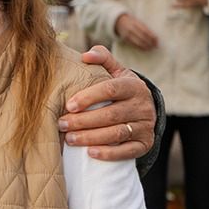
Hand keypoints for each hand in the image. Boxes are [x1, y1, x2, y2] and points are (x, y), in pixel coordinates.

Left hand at [60, 45, 156, 159]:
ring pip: (117, 134)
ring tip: (70, 139)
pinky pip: (128, 151)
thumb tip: (85, 56)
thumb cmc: (121, 88)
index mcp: (134, 86)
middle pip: (111, 115)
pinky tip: (90, 153)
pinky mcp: (145, 143)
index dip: (89, 97)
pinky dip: (109, 153)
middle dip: (83, 121)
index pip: (111, 90)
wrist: (144, 108)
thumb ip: (102, 58)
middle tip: (62, 124)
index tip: (68, 105)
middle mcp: (143, 106)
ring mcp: (146, 126)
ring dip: (91, 138)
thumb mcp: (116, 71)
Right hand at [114, 14, 158, 49]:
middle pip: (142, 37)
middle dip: (150, 42)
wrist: (119, 21)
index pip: (145, 31)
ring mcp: (127, 34)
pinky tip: (145, 49)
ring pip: (138, 42)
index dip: (152, 36)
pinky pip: (134, 44)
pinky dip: (140, 47)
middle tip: (156, 46)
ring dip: (146, 46)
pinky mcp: (125, 39)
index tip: (157, 40)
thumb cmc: (132, 22)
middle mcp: (131, 29)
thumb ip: (144, 27)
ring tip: (151, 48)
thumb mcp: (138, 21)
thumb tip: (154, 36)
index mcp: (135, 23)